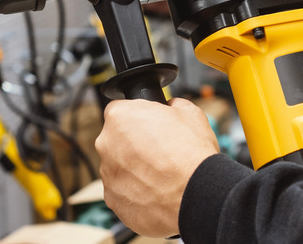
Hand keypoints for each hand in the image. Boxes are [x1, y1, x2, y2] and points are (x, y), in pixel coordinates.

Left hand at [94, 98, 218, 237]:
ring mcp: (107, 174)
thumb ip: (173, 105)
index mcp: (120, 117)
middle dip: (133, 143)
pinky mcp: (113, 199)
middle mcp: (106, 144)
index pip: (120, 110)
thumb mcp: (190, 113)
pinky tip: (157, 190)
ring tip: (161, 173)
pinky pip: (122, 190)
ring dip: (134, 168)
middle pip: (116, 139)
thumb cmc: (191, 154)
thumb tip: (172, 106)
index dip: (138, 117)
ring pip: (118, 166)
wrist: (196, 195)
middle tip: (158, 150)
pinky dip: (136, 190)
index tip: (150, 126)